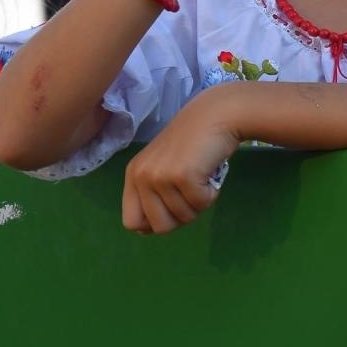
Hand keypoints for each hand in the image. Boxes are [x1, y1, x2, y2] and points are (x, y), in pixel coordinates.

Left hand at [122, 91, 240, 233]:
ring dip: (199, 202)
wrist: (215, 115)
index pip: (131, 221)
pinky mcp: (183, 176)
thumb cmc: (193, 142)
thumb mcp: (162, 167)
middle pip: (160, 227)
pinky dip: (211, 194)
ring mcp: (161, 176)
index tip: (171, 209)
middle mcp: (142, 176)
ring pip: (184, 217)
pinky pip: (201, 205)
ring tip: (200, 177)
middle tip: (190, 193)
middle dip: (181, 217)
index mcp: (133, 175)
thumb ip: (151, 195)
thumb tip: (145, 231)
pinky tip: (209, 173)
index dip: (154, 223)